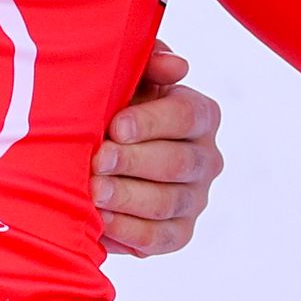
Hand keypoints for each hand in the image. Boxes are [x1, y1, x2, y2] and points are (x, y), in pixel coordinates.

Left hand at [93, 40, 223, 257]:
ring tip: (93, 192)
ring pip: (167, 203)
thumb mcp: (128, 77)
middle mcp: (206, 158)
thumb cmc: (114, 105)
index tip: (116, 127)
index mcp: (201, 114)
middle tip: (97, 162)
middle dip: (132, 162)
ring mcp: (195, 199)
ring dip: (127, 198)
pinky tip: (100, 221)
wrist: (99, 155)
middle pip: (177, 163)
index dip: (152, 122)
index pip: (187, 116)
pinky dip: (129, 231)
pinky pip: (160, 239)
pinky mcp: (179, 232)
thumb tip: (177, 66)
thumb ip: (149, 61)